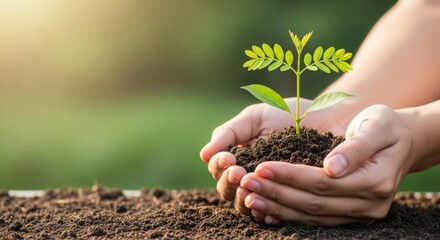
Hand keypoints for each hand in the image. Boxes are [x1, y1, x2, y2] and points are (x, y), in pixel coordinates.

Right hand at [200, 98, 350, 214]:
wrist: (326, 117)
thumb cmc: (288, 114)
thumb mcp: (254, 118)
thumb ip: (229, 133)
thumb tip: (203, 155)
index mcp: (239, 157)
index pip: (219, 169)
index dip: (219, 166)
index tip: (228, 158)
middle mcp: (251, 176)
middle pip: (228, 190)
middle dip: (229, 183)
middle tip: (238, 173)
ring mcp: (269, 190)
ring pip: (247, 204)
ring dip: (244, 198)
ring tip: (249, 187)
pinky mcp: (290, 199)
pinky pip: (274, 213)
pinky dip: (266, 213)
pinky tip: (266, 209)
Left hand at [240, 105, 412, 224]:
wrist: (403, 140)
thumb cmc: (387, 126)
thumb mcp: (377, 125)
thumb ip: (356, 146)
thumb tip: (332, 167)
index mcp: (375, 181)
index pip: (323, 183)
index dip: (289, 176)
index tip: (261, 167)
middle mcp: (368, 204)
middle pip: (313, 203)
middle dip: (276, 193)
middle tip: (245, 183)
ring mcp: (360, 213)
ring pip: (312, 216)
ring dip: (277, 208)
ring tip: (249, 198)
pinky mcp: (349, 215)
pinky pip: (315, 220)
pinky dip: (289, 215)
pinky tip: (266, 210)